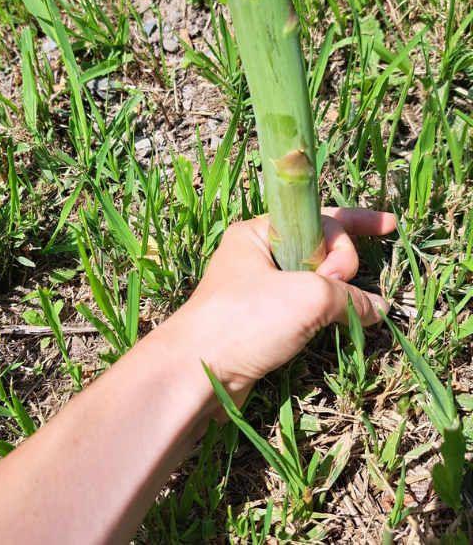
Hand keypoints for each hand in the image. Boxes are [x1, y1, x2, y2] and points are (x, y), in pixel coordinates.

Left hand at [173, 207, 394, 402]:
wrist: (197, 371)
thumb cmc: (245, 320)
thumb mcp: (308, 296)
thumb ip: (350, 295)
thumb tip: (377, 308)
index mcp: (255, 234)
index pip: (316, 217)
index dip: (354, 222)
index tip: (390, 226)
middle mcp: (255, 257)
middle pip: (319, 250)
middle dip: (341, 265)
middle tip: (334, 285)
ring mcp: (257, 291)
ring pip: (315, 283)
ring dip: (336, 294)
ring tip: (339, 313)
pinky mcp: (261, 323)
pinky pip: (305, 310)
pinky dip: (326, 315)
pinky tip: (342, 326)